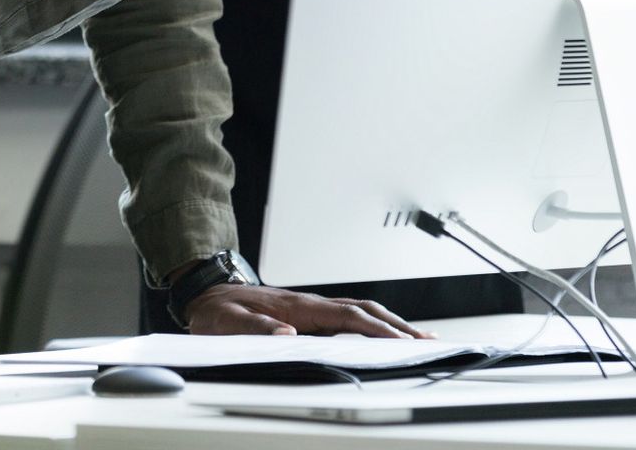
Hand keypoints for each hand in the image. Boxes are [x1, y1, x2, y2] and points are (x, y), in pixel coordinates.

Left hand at [184, 284, 429, 338]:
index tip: (401, 342)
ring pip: (360, 312)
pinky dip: (373, 324)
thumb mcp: (228, 323)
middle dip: (397, 326)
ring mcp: (312, 307)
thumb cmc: (219, 310)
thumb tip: (287, 334)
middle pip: (364, 311)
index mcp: (297, 307)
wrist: (208, 293)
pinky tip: (383, 334)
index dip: (376, 329)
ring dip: (390, 324)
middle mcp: (310, 304)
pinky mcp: (310, 314)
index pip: (347, 316)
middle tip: (427, 342)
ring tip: (418, 339)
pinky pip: (349, 317)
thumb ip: (255, 329)